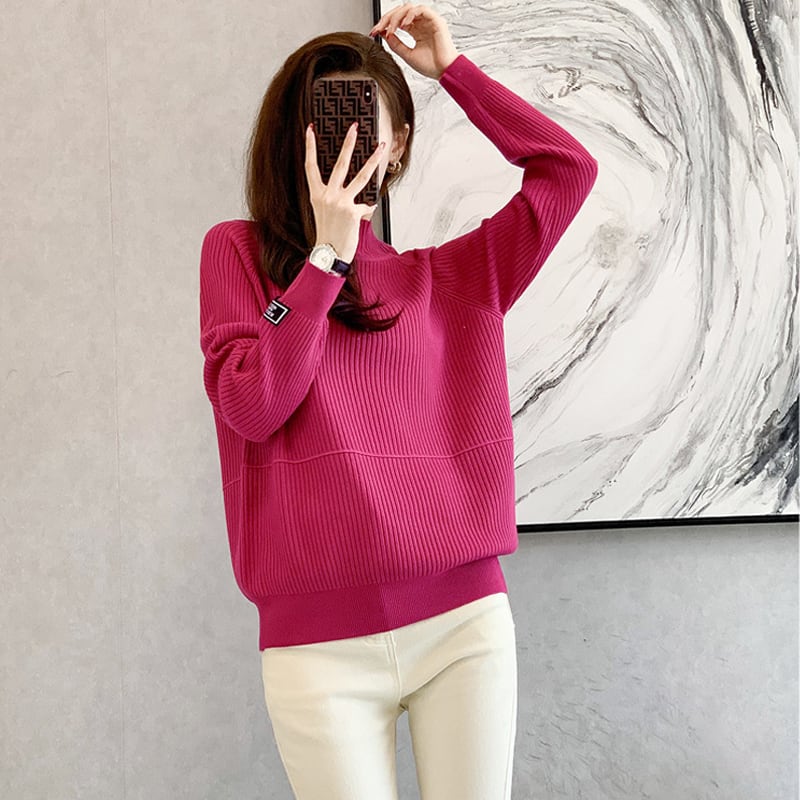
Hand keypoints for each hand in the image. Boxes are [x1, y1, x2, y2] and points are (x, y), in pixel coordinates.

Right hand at [304, 121, 385, 263]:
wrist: (329, 253)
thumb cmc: (327, 234)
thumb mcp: (325, 212)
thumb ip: (335, 198)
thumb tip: (356, 193)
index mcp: (316, 194)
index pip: (311, 165)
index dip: (310, 147)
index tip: (310, 130)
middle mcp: (327, 195)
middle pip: (340, 163)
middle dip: (348, 143)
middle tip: (354, 127)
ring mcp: (340, 202)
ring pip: (361, 176)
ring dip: (373, 160)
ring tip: (381, 147)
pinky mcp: (353, 211)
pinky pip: (366, 205)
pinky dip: (367, 209)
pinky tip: (364, 214)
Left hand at [370, 3, 458, 79]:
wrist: (444, 72)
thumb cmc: (431, 66)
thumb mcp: (407, 55)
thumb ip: (396, 44)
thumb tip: (384, 34)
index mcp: (415, 31)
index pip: (397, 21)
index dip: (384, 25)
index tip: (374, 32)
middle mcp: (421, 24)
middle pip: (400, 12)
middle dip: (387, 19)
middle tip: (378, 28)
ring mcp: (428, 21)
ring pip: (409, 8)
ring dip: (397, 17)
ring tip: (392, 28)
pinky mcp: (435, 21)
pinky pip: (421, 10)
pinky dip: (410, 14)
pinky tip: (403, 24)